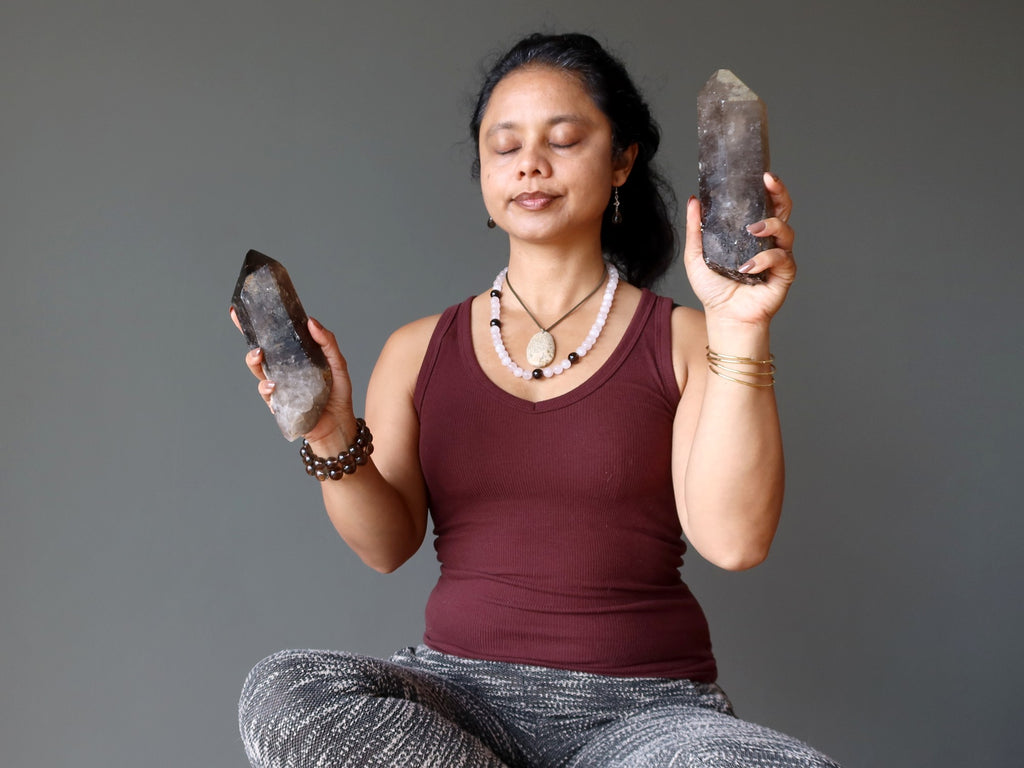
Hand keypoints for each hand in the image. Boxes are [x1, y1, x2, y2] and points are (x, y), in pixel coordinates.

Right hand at [230, 308, 357, 445]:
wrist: (339, 424)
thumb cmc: (337, 393)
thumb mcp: (337, 363)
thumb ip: (327, 342)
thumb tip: (311, 322)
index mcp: (295, 356)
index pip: (274, 337)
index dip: (257, 325)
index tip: (241, 310)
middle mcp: (283, 369)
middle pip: (260, 350)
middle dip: (248, 335)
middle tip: (246, 325)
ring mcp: (279, 386)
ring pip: (258, 370)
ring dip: (254, 361)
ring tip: (259, 354)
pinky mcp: (278, 404)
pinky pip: (267, 394)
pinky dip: (267, 387)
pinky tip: (274, 384)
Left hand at [682, 173, 795, 325]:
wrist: (723, 316)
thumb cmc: (713, 289)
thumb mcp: (696, 255)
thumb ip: (695, 229)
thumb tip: (694, 200)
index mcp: (751, 233)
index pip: (764, 204)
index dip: (768, 188)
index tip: (762, 174)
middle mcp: (768, 241)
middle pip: (783, 210)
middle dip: (780, 193)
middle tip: (769, 182)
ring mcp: (779, 256)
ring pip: (787, 230)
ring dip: (771, 225)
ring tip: (753, 230)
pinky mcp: (785, 274)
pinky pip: (781, 258)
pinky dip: (765, 259)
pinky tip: (748, 267)